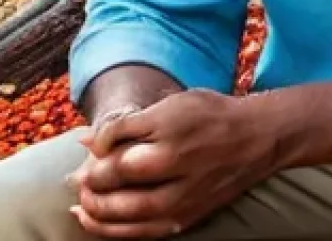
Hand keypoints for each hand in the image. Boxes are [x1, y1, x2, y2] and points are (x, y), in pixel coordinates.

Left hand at [70, 89, 274, 237]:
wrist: (255, 138)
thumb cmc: (209, 115)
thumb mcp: (173, 104)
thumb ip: (129, 123)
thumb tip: (87, 141)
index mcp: (172, 126)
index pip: (120, 138)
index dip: (97, 147)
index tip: (88, 149)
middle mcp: (178, 160)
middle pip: (122, 174)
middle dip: (92, 179)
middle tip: (75, 180)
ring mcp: (184, 193)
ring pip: (130, 211)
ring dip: (97, 210)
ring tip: (80, 205)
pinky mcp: (188, 216)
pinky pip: (145, 232)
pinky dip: (116, 231)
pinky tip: (96, 223)